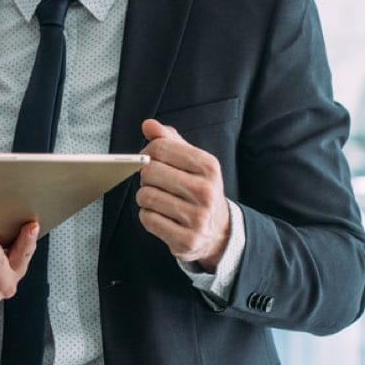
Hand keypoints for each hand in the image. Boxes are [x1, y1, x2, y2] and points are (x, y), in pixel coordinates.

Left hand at [137, 118, 230, 270]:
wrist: (219, 231)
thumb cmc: (199, 189)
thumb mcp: (192, 161)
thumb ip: (170, 140)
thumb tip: (148, 125)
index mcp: (208, 166)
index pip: (160, 147)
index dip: (147, 152)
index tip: (150, 159)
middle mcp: (206, 192)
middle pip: (150, 171)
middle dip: (145, 176)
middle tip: (154, 182)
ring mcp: (197, 218)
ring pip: (145, 196)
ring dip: (145, 197)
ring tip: (158, 199)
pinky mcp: (185, 240)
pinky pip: (147, 219)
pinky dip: (147, 216)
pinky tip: (161, 216)